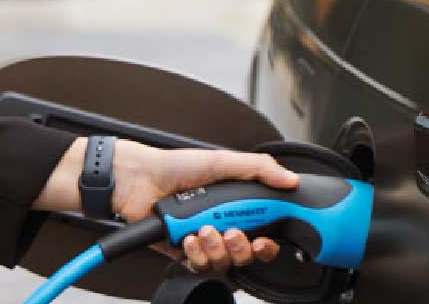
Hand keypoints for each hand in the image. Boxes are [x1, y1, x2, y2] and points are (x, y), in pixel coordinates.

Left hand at [35, 139, 300, 275]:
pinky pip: (198, 266)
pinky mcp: (183, 253)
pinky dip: (195, 254)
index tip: (266, 239)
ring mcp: (202, 240)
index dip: (268, 243)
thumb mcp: (223, 161)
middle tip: (233, 233)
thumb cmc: (175, 166)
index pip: (263, 232)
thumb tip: (290, 179)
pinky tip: (188, 238)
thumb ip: (259, 168)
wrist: (138, 179)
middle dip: (242, 248)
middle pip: (245, 254)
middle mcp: (221, 225)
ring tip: (203, 230)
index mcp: (236, 205)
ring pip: (223, 262)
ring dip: (215, 248)